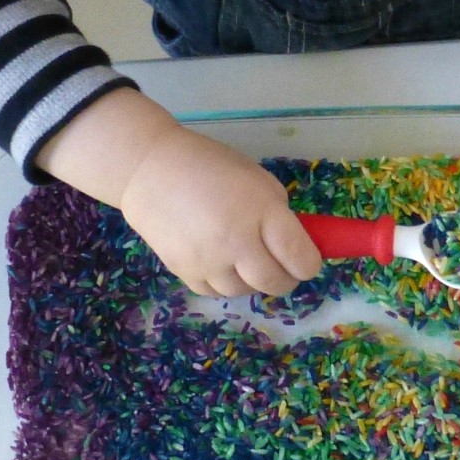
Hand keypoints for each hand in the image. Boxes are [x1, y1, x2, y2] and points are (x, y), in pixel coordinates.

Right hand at [118, 125, 321, 296]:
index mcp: (262, 212)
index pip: (300, 258)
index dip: (309, 265)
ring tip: (246, 257)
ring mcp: (208, 262)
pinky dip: (225, 282)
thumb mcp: (259, 181)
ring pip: (245, 292)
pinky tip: (222, 261)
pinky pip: (216, 292)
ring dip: (253, 280)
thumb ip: (279, 215)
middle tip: (282, 265)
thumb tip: (294, 247)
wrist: (150, 170)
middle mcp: (236, 242)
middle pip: (275, 283)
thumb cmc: (212, 167)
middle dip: (285, 278)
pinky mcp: (183, 273)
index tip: (307, 261)